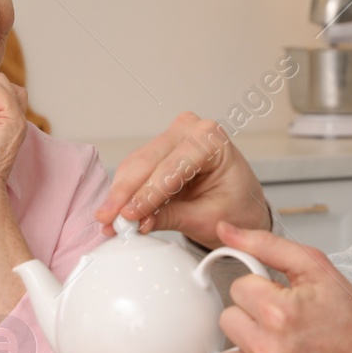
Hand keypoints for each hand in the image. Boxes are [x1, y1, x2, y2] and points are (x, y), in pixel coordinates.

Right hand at [96, 112, 269, 246]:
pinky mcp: (159, 149)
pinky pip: (135, 169)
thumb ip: (172, 218)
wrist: (243, 206)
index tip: (127, 216)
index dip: (147, 195)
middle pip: (147, 162)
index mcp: (212, 139)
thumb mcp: (208, 219)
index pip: (172, 168)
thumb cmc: (238, 208)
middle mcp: (191, 130)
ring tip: (109, 223)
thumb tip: (138, 222)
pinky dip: (124, 192)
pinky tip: (115, 212)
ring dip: (120, 195)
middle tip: (108, 220)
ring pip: (135, 165)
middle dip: (125, 194)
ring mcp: (173, 136)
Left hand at [207, 221, 351, 352]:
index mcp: (279, 312)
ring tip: (272, 343)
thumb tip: (225, 231)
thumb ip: (264, 244)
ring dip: (242, 347)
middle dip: (251, 317)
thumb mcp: (313, 266)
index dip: (260, 290)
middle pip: (228, 320)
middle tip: (281, 321)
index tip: (281, 298)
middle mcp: (270, 350)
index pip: (237, 288)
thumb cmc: (348, 314)